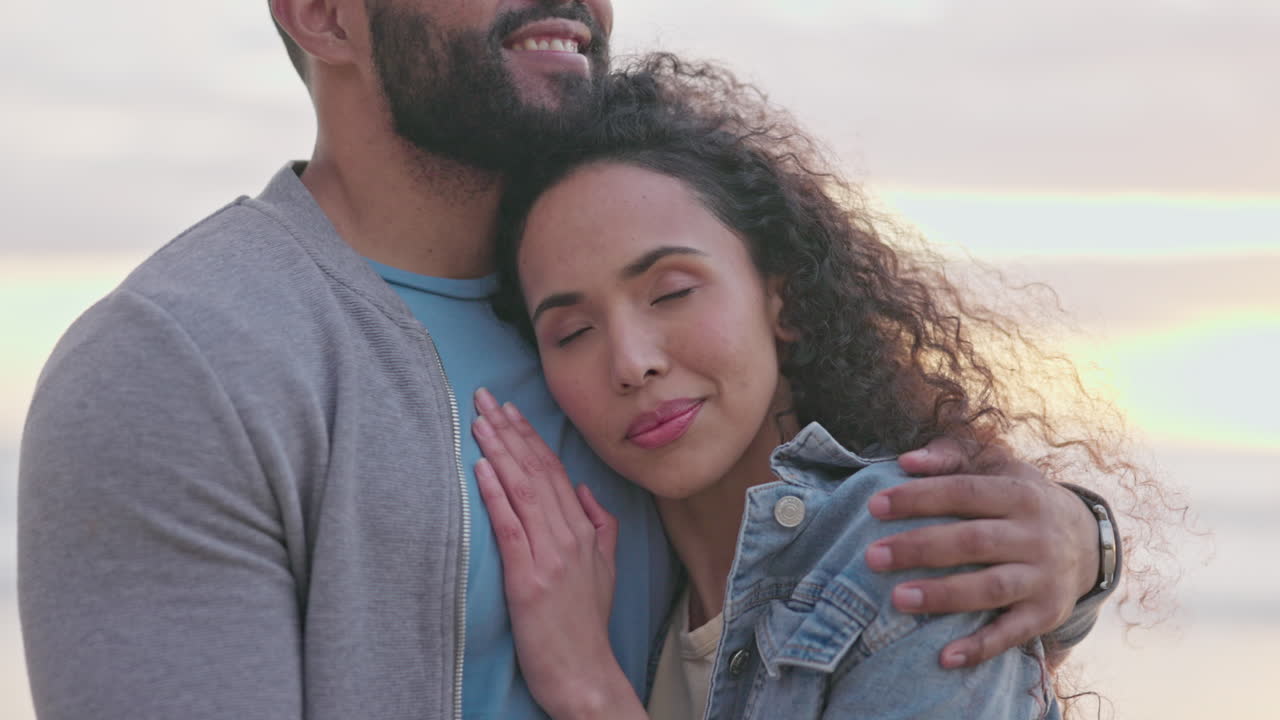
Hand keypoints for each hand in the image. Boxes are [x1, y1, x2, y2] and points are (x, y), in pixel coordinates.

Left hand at [471, 388, 644, 719]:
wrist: (586, 674)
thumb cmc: (587, 625)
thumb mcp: (605, 569)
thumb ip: (599, 525)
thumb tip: (584, 489)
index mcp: (585, 531)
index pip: (554, 471)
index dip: (530, 438)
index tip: (509, 410)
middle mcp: (570, 536)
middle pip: (536, 471)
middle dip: (508, 431)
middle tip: (484, 398)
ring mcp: (550, 556)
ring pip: (523, 490)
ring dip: (499, 452)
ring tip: (478, 421)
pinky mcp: (528, 579)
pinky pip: (511, 526)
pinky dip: (496, 493)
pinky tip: (481, 468)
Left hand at [864, 436, 1098, 668]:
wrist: (1090, 542)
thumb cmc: (1021, 501)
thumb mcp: (1000, 469)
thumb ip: (952, 458)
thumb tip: (907, 460)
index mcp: (1019, 494)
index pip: (964, 493)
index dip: (918, 498)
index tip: (874, 506)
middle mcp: (1035, 536)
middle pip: (973, 541)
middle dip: (919, 548)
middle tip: (872, 556)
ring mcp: (1044, 577)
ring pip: (991, 588)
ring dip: (944, 595)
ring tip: (897, 599)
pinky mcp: (1047, 613)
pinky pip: (1013, 634)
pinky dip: (980, 648)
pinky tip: (944, 658)